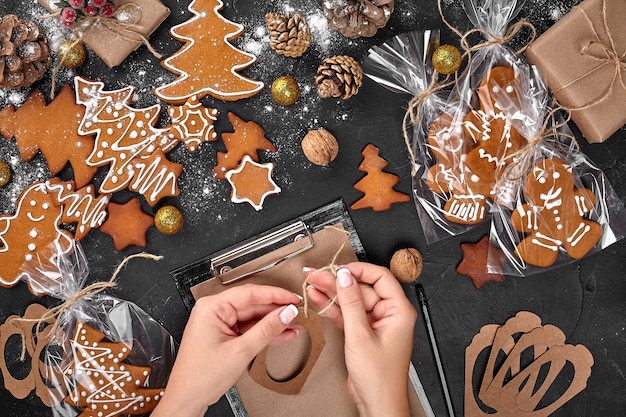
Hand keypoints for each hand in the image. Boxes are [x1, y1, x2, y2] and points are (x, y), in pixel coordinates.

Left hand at [152, 284, 301, 416]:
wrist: (187, 399)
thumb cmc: (200, 377)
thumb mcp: (241, 351)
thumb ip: (267, 329)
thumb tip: (286, 313)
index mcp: (211, 307)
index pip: (250, 293)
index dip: (275, 295)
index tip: (293, 298)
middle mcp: (213, 311)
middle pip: (253, 304)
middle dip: (276, 311)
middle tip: (297, 313)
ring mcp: (219, 323)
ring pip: (253, 317)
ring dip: (273, 323)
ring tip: (294, 326)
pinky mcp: (223, 334)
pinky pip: (248, 328)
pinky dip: (264, 332)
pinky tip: (282, 334)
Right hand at [306, 262, 416, 416]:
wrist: (377, 404)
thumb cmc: (380, 378)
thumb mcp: (361, 336)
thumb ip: (351, 303)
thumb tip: (345, 277)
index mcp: (398, 310)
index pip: (380, 277)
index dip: (358, 270)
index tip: (339, 269)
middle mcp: (388, 313)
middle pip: (361, 288)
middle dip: (337, 282)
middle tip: (316, 275)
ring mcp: (374, 323)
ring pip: (351, 300)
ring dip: (331, 293)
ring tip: (311, 283)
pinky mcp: (363, 332)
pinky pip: (347, 313)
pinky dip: (332, 307)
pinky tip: (318, 298)